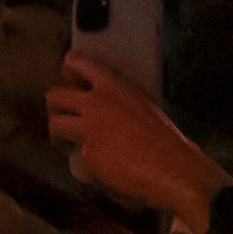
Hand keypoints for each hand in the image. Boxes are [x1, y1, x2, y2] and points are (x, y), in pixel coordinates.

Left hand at [45, 48, 224, 233]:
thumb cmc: (168, 143)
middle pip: (54, 96)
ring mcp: (90, 128)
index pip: (76, 62)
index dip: (68, 70)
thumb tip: (97, 105)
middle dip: (55, 109)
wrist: (178, 171)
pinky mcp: (88, 154)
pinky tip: (101, 171)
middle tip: (61, 119)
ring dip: (58, 136)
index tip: (68, 80)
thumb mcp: (145, 108)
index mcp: (114, 86)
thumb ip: (119, 103)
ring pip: (55, 125)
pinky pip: (76, 158)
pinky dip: (85, 166)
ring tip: (66, 144)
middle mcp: (97, 102)